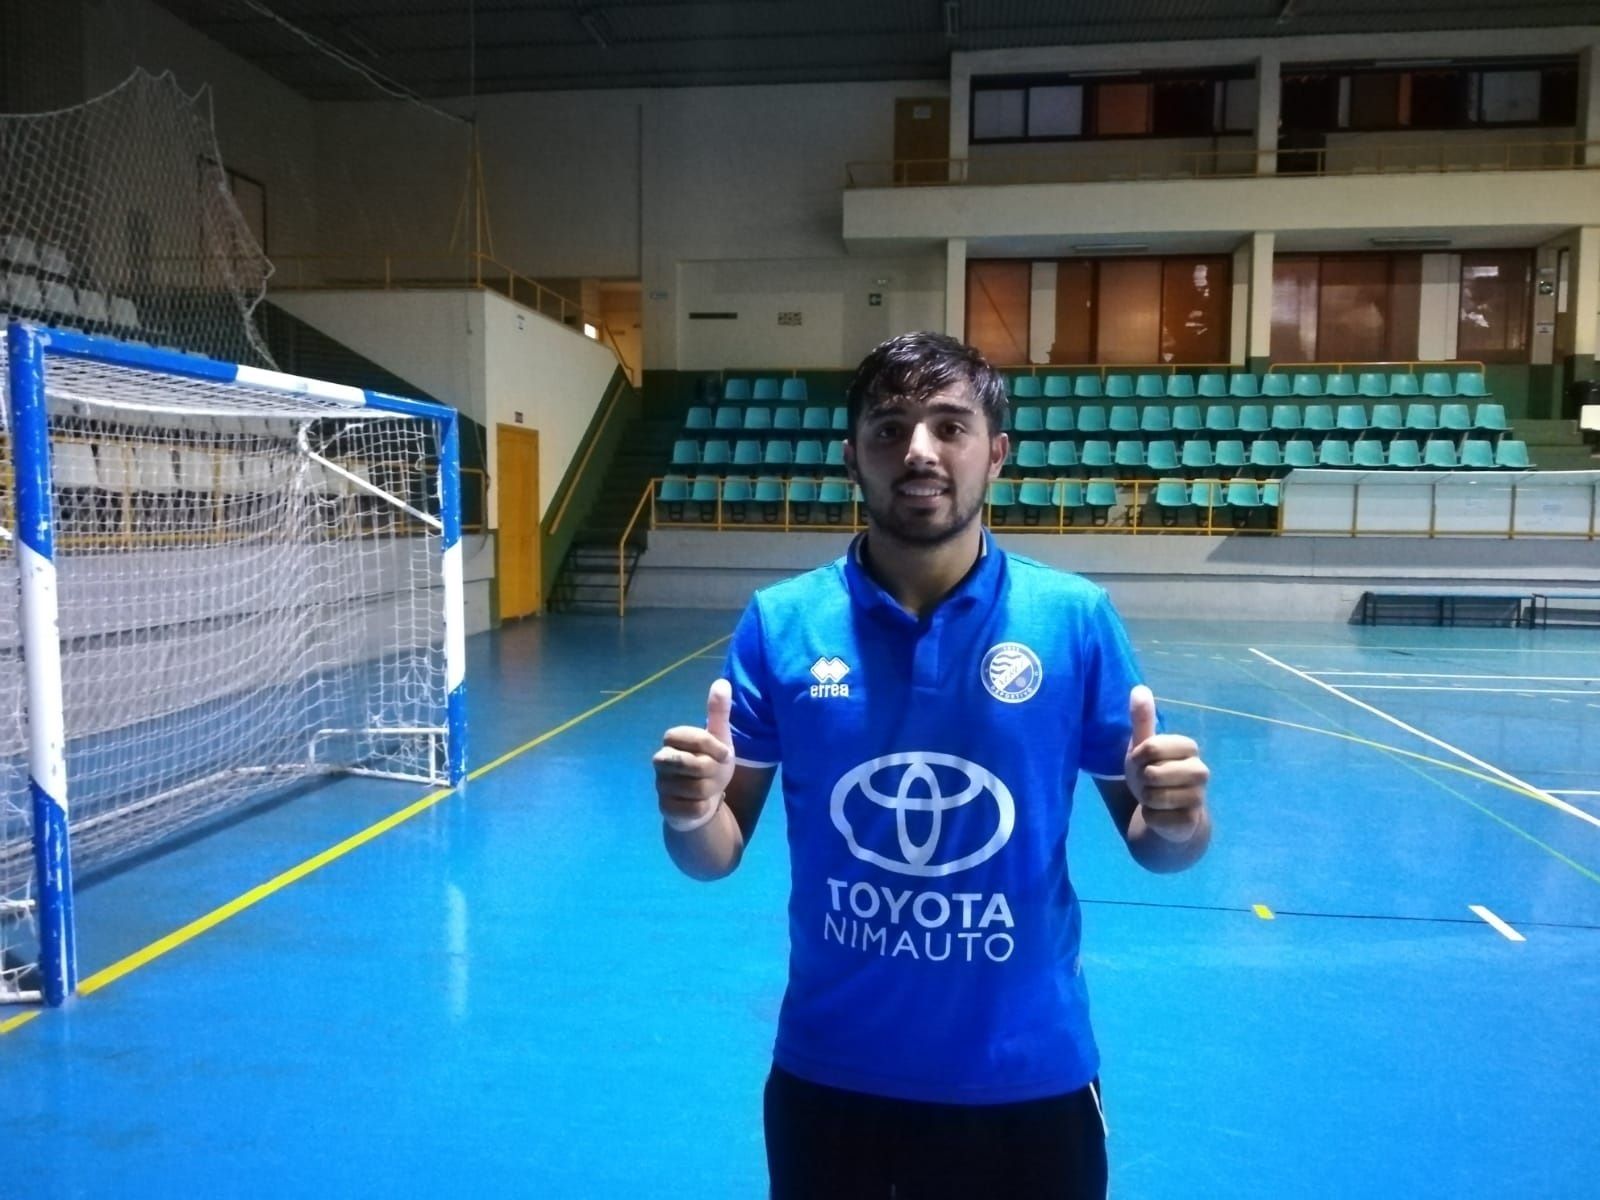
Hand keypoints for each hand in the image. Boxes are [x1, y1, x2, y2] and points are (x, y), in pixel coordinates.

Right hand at [654, 679, 736, 827]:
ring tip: (708, 788)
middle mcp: (661, 760)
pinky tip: (700, 804)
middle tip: (714, 772)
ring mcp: (661, 785)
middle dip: (712, 770)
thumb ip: (718, 713)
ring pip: (696, 789)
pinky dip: (703, 807)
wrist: (704, 800)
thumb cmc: (711, 763)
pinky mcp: (665, 808)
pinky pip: (693, 808)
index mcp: (672, 740)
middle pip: (694, 764)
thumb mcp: (720, 738)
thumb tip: (722, 682)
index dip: (714, 747)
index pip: (695, 738)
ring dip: (710, 790)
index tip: (725, 754)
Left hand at [1124, 684, 1208, 842]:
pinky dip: (1150, 817)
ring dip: (1145, 800)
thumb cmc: (1152, 772)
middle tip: (1148, 782)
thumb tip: (1139, 688)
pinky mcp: (1191, 821)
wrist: (1164, 811)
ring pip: (1154, 797)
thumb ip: (1142, 720)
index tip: (1142, 761)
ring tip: (1154, 798)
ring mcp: (1199, 797)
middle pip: (1153, 773)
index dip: (1138, 757)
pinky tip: (1160, 815)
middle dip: (1141, 780)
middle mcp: (1200, 771)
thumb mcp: (1143, 746)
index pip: (1151, 747)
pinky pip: (1156, 818)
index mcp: (1189, 748)